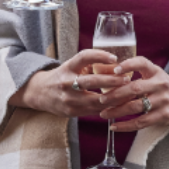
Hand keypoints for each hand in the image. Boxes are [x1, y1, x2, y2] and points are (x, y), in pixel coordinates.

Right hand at [8, 48, 129, 116]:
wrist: (40, 93)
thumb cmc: (62, 77)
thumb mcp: (71, 67)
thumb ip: (89, 66)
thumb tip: (117, 65)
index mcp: (67, 67)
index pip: (83, 57)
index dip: (100, 56)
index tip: (115, 58)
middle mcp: (66, 82)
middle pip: (91, 81)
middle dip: (111, 81)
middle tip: (126, 79)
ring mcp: (68, 99)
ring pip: (95, 100)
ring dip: (113, 98)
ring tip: (127, 94)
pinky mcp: (71, 112)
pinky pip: (93, 111)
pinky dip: (108, 107)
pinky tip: (119, 105)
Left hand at [96, 56, 168, 131]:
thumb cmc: (162, 87)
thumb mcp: (155, 75)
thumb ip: (137, 74)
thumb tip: (107, 75)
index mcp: (156, 71)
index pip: (142, 63)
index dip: (128, 65)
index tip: (114, 70)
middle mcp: (161, 84)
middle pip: (134, 88)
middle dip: (115, 94)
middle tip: (101, 99)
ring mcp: (163, 101)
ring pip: (135, 107)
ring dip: (116, 111)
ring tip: (103, 113)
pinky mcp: (164, 116)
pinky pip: (141, 122)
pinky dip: (125, 126)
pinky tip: (114, 127)